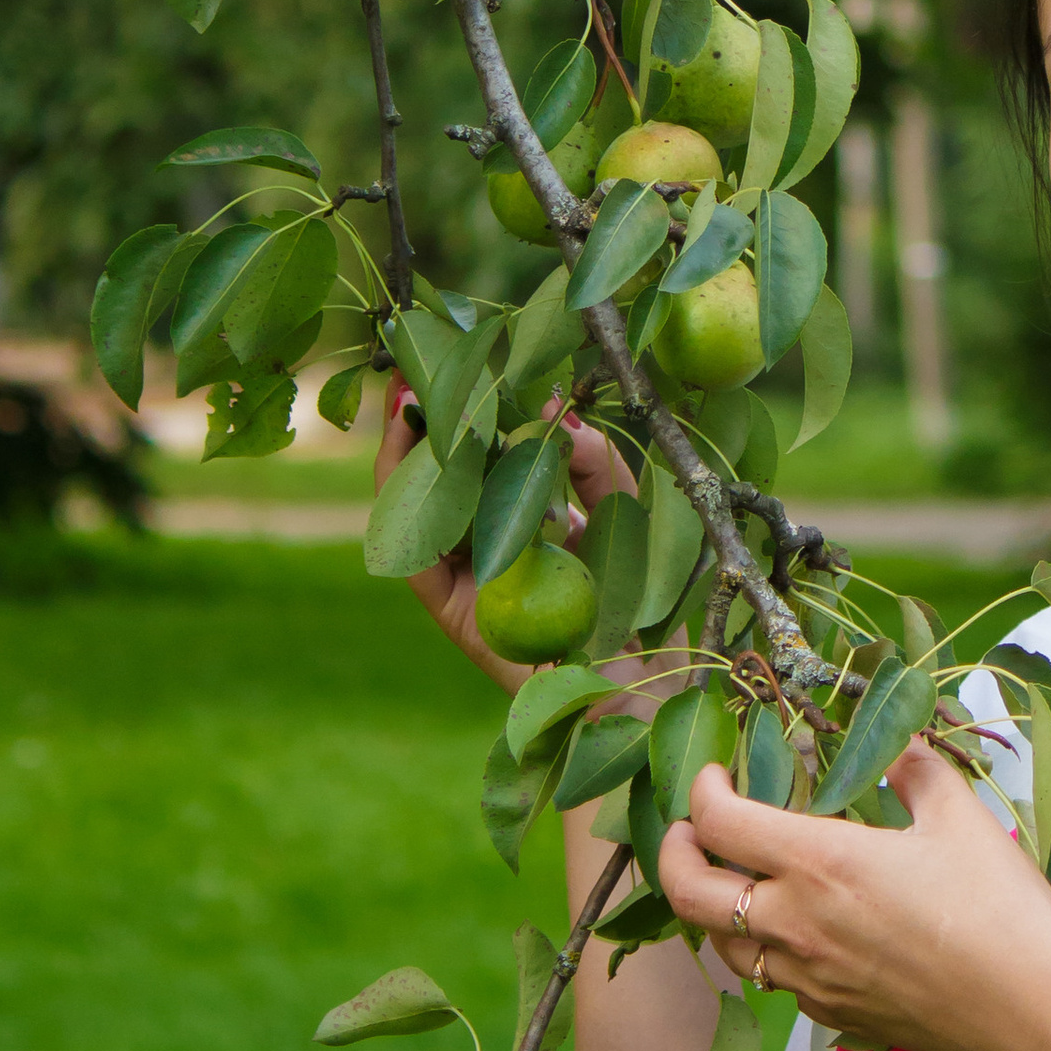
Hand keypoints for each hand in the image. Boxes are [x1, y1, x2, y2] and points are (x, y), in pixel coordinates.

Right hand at [374, 376, 637, 690]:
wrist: (647, 686)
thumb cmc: (643, 602)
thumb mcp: (625, 512)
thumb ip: (595, 463)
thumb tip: (557, 411)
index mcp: (525, 527)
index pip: (480, 464)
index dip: (464, 417)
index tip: (460, 365)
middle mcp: (489, 553)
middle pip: (438, 482)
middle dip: (420, 424)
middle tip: (412, 369)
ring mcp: (469, 585)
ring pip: (416, 516)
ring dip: (402, 457)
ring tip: (404, 401)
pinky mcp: (460, 618)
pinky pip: (417, 563)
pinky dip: (406, 514)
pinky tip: (409, 466)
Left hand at [657, 748, 1050, 1050]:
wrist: (1029, 1009)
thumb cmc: (997, 907)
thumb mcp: (959, 816)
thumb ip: (916, 770)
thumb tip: (899, 746)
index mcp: (819, 863)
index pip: (719, 823)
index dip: (702, 791)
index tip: (716, 776)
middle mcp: (795, 924)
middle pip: (688, 893)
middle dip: (672, 853)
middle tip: (688, 830)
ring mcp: (808, 978)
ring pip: (722, 946)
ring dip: (713, 908)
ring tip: (734, 881)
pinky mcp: (831, 1015)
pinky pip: (771, 982)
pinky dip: (762, 951)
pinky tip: (794, 935)